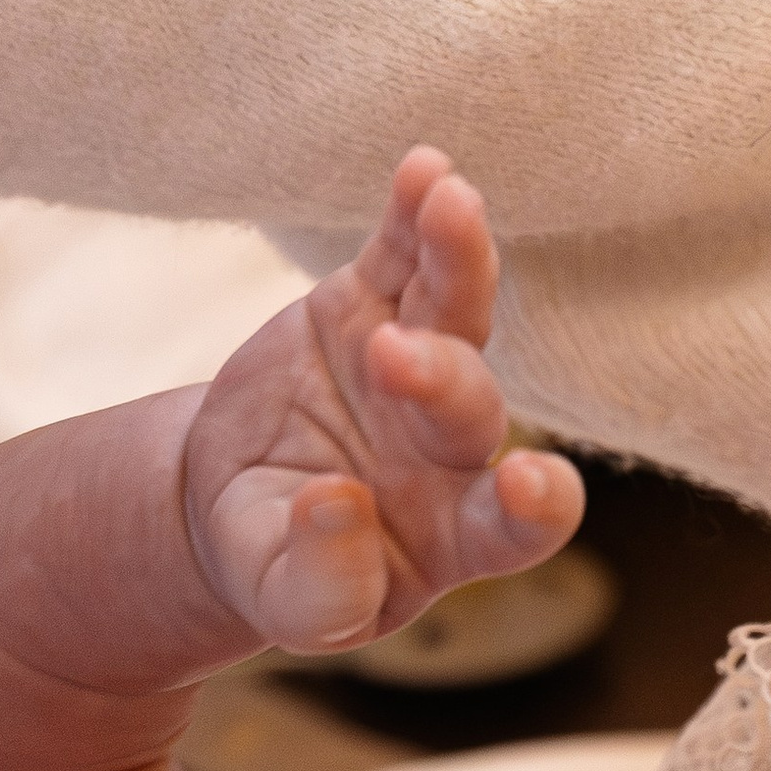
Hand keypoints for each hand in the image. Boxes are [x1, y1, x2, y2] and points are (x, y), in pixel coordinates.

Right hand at [184, 146, 583, 651]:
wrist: (234, 498)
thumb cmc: (283, 566)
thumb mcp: (292, 603)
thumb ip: (323, 586)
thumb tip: (338, 503)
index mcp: (460, 533)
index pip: (522, 522)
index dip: (537, 504)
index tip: (527, 482)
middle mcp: (456, 445)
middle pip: (473, 404)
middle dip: (440, 376)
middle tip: (391, 356)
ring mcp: (419, 362)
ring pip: (457, 307)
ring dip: (459, 256)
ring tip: (449, 204)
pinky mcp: (369, 303)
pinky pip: (402, 253)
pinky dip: (413, 212)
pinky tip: (424, 167)